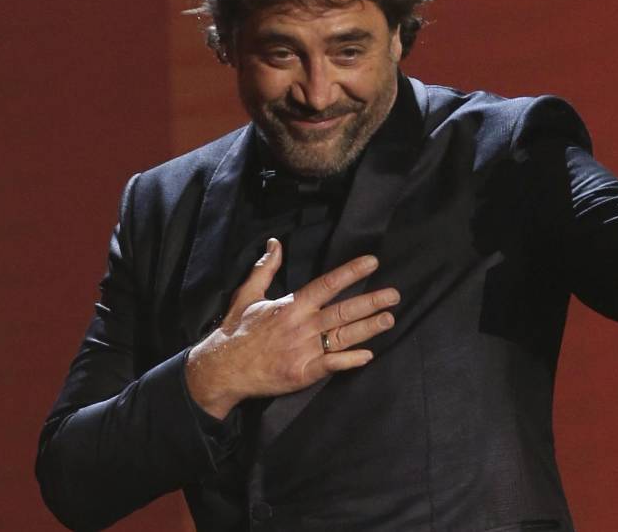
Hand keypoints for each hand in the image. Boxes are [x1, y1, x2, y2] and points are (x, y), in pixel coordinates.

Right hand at [184, 238, 397, 418]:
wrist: (222, 368)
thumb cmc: (237, 330)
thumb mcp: (248, 295)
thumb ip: (266, 269)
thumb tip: (274, 244)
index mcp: (291, 305)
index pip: (327, 284)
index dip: (351, 272)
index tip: (372, 263)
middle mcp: (301, 325)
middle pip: (342, 310)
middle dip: (370, 302)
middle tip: (395, 295)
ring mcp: (303, 350)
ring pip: (342, 336)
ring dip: (368, 328)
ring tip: (389, 319)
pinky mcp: (301, 373)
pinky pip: (330, 365)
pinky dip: (349, 360)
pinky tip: (367, 355)